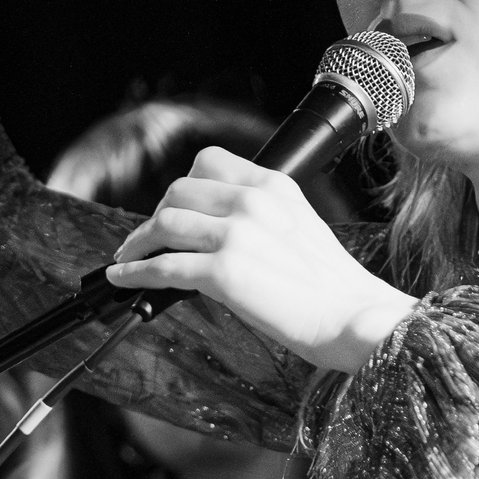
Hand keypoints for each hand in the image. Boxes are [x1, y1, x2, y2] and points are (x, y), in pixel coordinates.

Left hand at [106, 147, 416, 373]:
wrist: (353, 317)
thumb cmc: (330, 284)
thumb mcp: (299, 225)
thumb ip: (259, 214)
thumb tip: (210, 228)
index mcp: (273, 185)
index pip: (207, 161)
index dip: (181, 187)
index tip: (171, 209)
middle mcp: (252, 202)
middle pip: (177, 191)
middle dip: (154, 216)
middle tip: (146, 241)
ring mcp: (237, 235)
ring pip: (163, 225)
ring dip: (137, 244)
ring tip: (129, 260)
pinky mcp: (224, 273)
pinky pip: (163, 267)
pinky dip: (136, 274)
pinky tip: (125, 280)